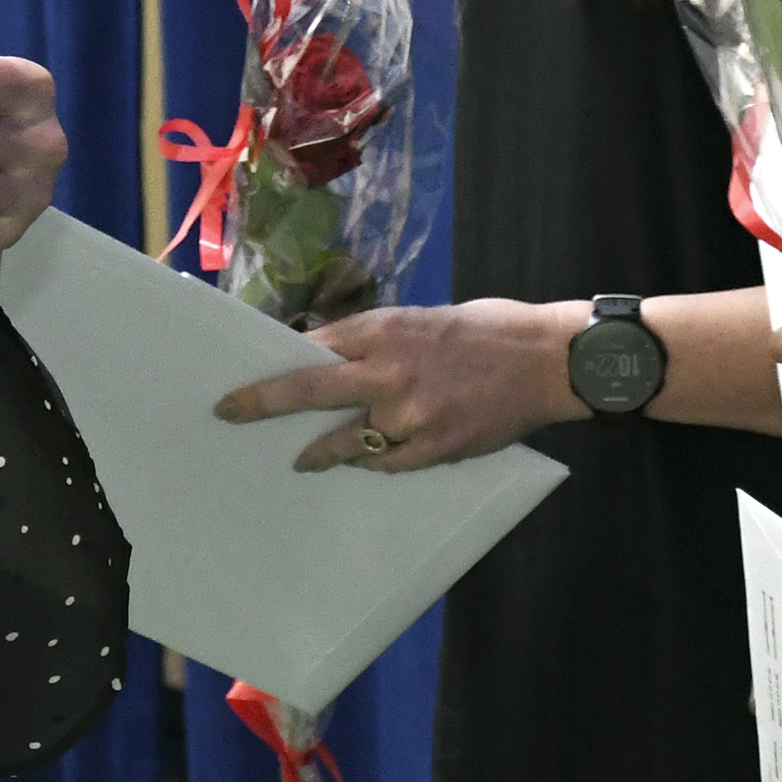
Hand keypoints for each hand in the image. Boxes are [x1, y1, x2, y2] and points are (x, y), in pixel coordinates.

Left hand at [212, 299, 578, 472]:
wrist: (550, 360)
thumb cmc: (490, 329)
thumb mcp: (425, 318)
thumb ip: (379, 340)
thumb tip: (332, 356)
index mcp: (387, 329)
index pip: (314, 349)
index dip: (275, 367)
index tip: (243, 380)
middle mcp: (390, 371)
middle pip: (310, 391)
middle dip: (264, 404)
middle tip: (231, 414)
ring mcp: (411, 415)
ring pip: (347, 441)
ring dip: (321, 451)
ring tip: (304, 460)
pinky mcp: (436, 448)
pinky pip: (388, 463)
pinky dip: (374, 460)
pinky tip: (369, 458)